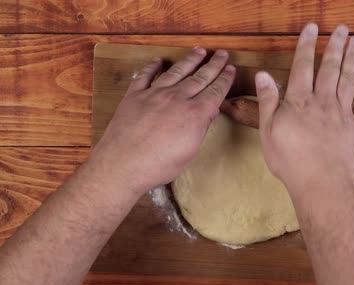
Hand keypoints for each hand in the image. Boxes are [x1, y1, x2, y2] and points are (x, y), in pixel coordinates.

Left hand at [91, 48, 235, 192]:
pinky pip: (145, 75)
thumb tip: (207, 113)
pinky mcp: (134, 96)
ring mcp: (154, 94)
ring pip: (176, 72)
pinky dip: (152, 66)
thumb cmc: (159, 165)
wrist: (123, 164)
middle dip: (213, 65)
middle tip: (222, 54)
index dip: (225, 80)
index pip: (215, 92)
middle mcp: (176, 98)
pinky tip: (159, 60)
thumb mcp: (189, 152)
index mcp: (194, 114)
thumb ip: (199, 129)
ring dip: (190, 60)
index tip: (231, 69)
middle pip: (199, 77)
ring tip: (199, 51)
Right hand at [255, 23, 353, 196]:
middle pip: (329, 68)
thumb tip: (263, 75)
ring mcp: (341, 113)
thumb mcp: (268, 131)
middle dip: (334, 46)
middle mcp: (322, 101)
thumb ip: (268, 101)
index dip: (306, 45)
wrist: (320, 182)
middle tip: (341, 28)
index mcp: (299, 101)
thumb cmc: (289, 160)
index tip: (311, 28)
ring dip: (353, 59)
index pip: (302, 67)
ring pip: (348, 79)